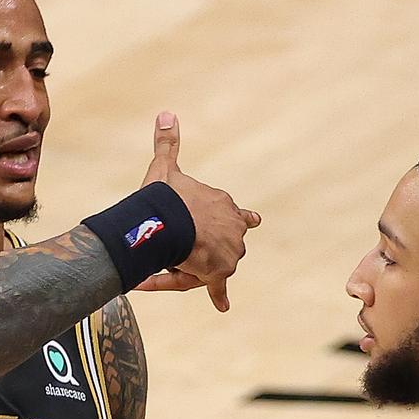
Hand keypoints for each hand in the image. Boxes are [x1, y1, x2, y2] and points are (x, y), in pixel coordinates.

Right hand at [136, 112, 260, 310]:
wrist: (166, 221)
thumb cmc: (166, 197)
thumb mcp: (166, 167)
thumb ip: (168, 143)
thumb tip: (166, 112)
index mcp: (225, 205)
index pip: (241, 214)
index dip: (242, 219)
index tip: (252, 221)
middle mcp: (234, 230)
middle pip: (229, 244)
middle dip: (213, 247)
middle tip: (188, 247)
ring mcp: (228, 252)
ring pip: (219, 265)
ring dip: (202, 266)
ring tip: (178, 263)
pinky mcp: (218, 273)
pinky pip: (218, 289)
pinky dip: (219, 297)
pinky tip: (224, 306)